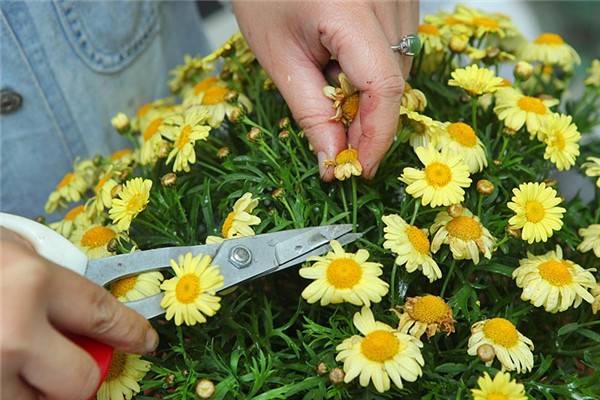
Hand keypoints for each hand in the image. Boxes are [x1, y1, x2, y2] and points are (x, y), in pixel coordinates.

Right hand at [0, 228, 158, 399]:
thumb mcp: (9, 248)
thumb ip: (51, 273)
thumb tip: (85, 298)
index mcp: (31, 282)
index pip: (104, 315)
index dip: (131, 332)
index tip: (144, 340)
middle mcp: (14, 332)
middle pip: (82, 378)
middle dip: (85, 371)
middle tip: (74, 360)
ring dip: (40, 388)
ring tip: (17, 360)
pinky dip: (12, 391)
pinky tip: (3, 367)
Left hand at [232, 0, 418, 179]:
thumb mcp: (278, 55)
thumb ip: (309, 110)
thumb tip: (332, 157)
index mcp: (350, 9)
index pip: (384, 87)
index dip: (376, 137)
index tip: (360, 168)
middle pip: (395, 81)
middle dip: (367, 119)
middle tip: (335, 134)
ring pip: (400, 66)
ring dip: (371, 92)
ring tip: (329, 76)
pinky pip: (399, 45)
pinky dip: (375, 67)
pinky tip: (345, 58)